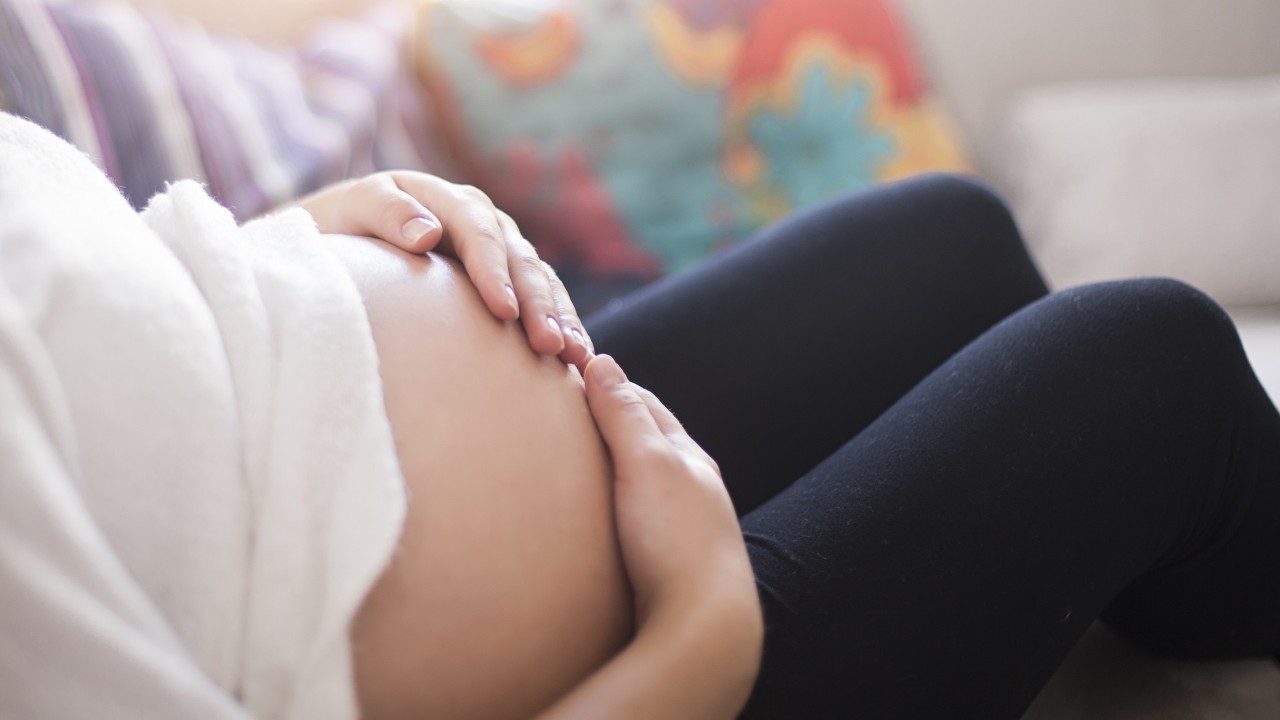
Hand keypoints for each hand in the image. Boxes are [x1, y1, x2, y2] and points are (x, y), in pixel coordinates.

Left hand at [296, 172, 592, 367]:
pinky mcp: (509, 279)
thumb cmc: (344, 228)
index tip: (503, 311)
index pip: (478, 233)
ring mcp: (502, 250)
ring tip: (574, 357)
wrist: (349, 238)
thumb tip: (427, 233)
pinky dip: (562, 325)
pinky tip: (576, 359)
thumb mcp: (352, 211)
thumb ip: (384, 213)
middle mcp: (485, 220)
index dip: (493, 271)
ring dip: (561, 318)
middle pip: (520, 260)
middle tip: (550, 345)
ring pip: (541, 281)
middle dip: (539, 304)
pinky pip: (543, 300)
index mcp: (448, 200)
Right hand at [583, 355, 759, 628]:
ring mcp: (688, 529)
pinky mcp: (674, 566)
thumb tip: (602, 361)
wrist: (705, 626)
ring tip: (579, 469)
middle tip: (569, 416)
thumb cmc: (675, 540)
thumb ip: (624, 414)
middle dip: (614, 425)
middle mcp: (697, 490)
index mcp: (691, 458)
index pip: (647, 405)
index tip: (571, 377)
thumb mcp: (646, 464)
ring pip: (649, 486)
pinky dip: (619, 508)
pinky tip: (602, 525)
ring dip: (617, 471)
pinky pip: (643, 523)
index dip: (609, 387)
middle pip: (651, 444)